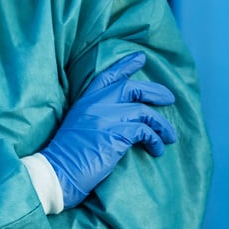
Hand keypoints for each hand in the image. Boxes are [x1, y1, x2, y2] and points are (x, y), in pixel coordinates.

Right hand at [40, 52, 177, 208]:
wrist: (57, 171)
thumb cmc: (68, 156)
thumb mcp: (78, 126)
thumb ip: (95, 116)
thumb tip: (120, 119)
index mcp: (84, 102)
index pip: (107, 76)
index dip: (125, 65)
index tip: (141, 57)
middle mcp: (95, 105)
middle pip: (131, 87)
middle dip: (155, 91)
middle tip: (170, 98)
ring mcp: (104, 118)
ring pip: (143, 110)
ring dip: (162, 124)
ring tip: (170, 137)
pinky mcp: (115, 134)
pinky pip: (145, 131)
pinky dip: (156, 140)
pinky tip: (158, 150)